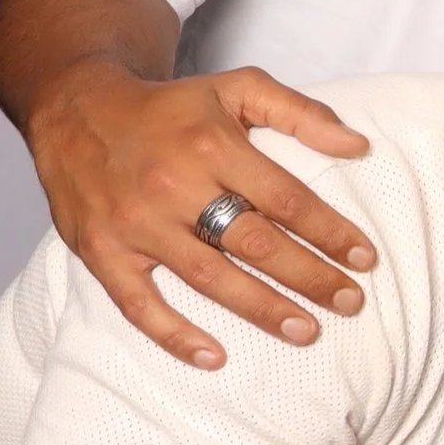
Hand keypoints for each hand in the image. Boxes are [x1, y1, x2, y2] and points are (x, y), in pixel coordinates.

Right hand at [28, 59, 373, 366]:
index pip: (287, 200)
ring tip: (307, 332)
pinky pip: (138, 305)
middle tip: (351, 303)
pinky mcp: (102, 252)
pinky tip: (215, 357)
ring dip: (262, 310)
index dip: (331, 233)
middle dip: (310, 277)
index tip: (366, 259)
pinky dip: (174, 335)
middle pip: (255, 244)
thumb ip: (302, 113)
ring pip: (209, 278)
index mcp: (213, 146)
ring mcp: (136, 225)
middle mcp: (175, 187)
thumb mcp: (239, 87)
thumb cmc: (171, 107)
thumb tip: (359, 145)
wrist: (77, 110)